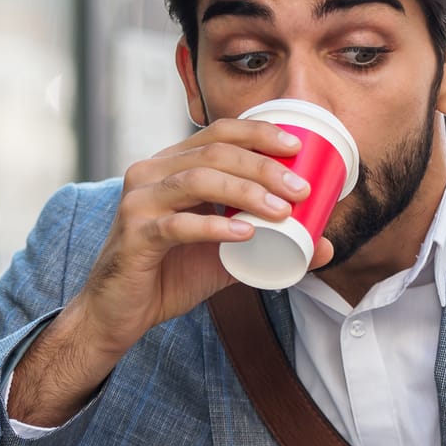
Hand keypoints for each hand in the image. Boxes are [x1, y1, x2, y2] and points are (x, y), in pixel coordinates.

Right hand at [73, 119, 336, 359]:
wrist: (120, 312)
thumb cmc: (170, 275)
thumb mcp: (227, 255)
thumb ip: (269, 244)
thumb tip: (326, 245)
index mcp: (171, 165)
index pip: (218, 132)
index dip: (258, 133)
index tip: (297, 148)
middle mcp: (151, 172)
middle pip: (214, 151)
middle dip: (263, 167)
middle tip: (300, 190)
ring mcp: (138, 201)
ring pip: (198, 180)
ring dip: (246, 192)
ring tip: (282, 212)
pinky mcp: (134, 235)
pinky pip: (178, 225)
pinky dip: (215, 226)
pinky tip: (245, 233)